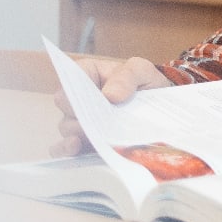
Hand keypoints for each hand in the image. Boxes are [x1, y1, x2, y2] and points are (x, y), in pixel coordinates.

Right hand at [51, 56, 170, 155]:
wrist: (158, 110)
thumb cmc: (146, 85)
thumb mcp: (142, 72)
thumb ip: (128, 76)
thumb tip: (110, 95)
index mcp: (89, 74)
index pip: (73, 76)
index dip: (79, 85)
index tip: (95, 96)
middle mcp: (79, 98)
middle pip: (65, 103)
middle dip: (78, 110)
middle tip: (97, 118)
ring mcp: (79, 121)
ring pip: (66, 126)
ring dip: (79, 131)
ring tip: (96, 134)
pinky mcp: (82, 142)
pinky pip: (63, 148)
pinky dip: (66, 149)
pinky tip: (76, 147)